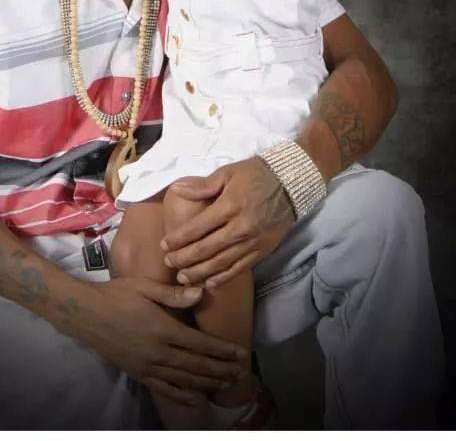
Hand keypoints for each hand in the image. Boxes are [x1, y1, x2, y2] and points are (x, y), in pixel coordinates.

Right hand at [78, 277, 247, 405]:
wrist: (86, 314)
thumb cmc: (116, 295)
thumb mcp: (145, 287)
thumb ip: (173, 294)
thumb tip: (200, 292)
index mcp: (163, 328)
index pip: (200, 344)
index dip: (222, 351)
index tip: (240, 354)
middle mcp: (158, 352)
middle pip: (197, 365)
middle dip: (221, 370)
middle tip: (240, 372)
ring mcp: (148, 366)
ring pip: (185, 380)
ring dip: (208, 383)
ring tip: (227, 384)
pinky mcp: (138, 374)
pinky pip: (165, 389)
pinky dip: (183, 395)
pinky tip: (197, 398)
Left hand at [161, 157, 294, 287]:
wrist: (291, 184)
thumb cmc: (256, 174)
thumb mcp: (228, 172)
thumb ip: (203, 185)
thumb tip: (177, 189)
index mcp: (230, 206)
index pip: (198, 227)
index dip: (179, 238)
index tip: (164, 244)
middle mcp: (241, 227)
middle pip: (207, 249)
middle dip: (184, 258)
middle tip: (169, 262)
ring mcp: (252, 242)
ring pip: (221, 263)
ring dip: (200, 272)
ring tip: (183, 276)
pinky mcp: (262, 250)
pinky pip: (239, 268)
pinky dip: (223, 277)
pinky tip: (209, 282)